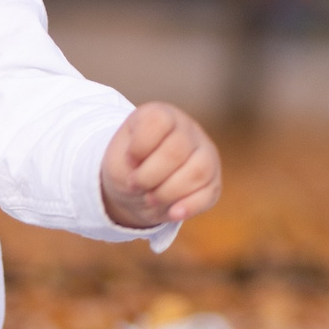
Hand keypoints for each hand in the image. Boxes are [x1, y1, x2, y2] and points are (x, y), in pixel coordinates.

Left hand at [100, 102, 220, 228]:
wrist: (137, 188)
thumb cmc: (127, 167)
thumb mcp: (116, 160)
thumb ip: (130, 165)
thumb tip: (157, 187)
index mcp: (161, 115)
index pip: (158, 121)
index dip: (139, 147)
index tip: (128, 160)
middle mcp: (187, 130)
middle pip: (176, 151)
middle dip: (149, 176)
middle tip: (135, 185)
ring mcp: (204, 154)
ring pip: (198, 171)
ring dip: (168, 193)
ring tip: (150, 198)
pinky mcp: (212, 181)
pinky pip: (208, 193)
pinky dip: (189, 207)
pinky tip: (172, 213)